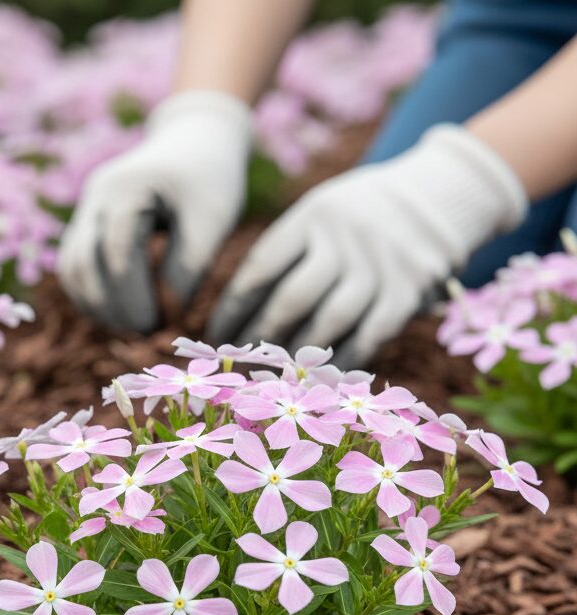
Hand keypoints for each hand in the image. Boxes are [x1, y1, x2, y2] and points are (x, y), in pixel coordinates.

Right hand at [58, 90, 252, 331]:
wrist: (194, 141)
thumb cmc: (210, 178)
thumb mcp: (213, 218)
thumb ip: (189, 267)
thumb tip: (167, 318)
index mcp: (126, 187)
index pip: (118, 254)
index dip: (136, 297)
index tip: (163, 326)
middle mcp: (95, 197)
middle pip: (85, 265)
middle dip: (114, 308)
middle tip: (148, 333)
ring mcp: (85, 211)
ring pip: (72, 270)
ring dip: (97, 307)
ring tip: (134, 328)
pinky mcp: (85, 226)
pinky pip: (75, 269)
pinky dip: (92, 297)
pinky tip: (121, 314)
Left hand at [208, 125, 528, 366]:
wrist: (443, 192)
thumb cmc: (359, 217)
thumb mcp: (321, 213)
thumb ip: (287, 254)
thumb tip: (236, 315)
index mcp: (312, 215)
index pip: (260, 269)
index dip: (232, 309)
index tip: (214, 338)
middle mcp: (345, 238)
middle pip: (290, 300)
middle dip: (258, 340)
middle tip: (239, 366)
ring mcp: (380, 265)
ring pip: (326, 324)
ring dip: (295, 358)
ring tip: (272, 377)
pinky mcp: (409, 291)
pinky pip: (367, 337)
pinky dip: (340, 364)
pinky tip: (318, 380)